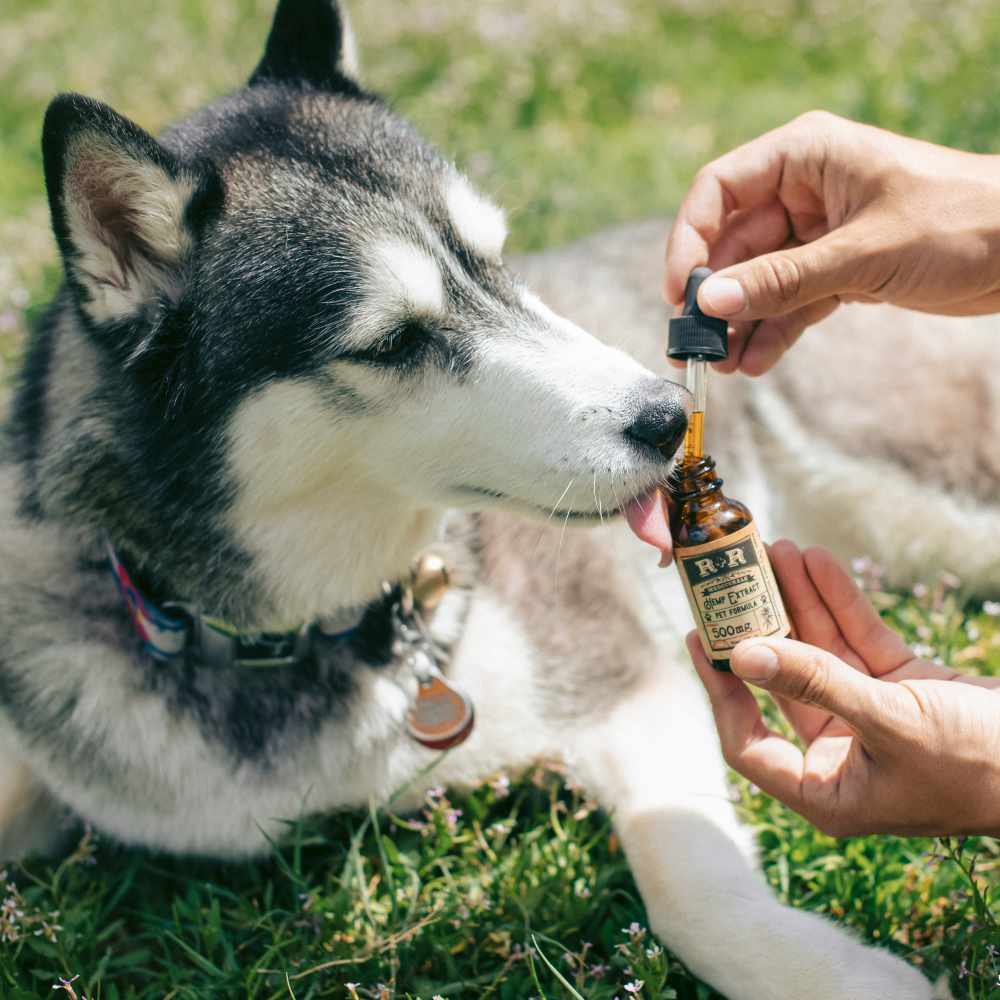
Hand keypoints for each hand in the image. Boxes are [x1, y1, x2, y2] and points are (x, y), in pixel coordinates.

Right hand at [664, 111, 999, 374]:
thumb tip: (711, 304)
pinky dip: (772, 331)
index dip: (690, 240)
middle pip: (733, 243)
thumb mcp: (862, 252)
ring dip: (739, 322)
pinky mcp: (836, 269)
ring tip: (722, 364)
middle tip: (696, 345)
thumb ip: (782, 280)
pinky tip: (754, 363)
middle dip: (714, 296)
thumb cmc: (961, 221)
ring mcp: (818, 232)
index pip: (720, 190)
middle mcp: (804, 190)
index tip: (680, 291)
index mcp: (805, 156)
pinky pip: (789, 301)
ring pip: (757, 279)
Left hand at [688, 540, 999, 836]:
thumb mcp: (891, 722)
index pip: (748, 741)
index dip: (720, 691)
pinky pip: (857, 641)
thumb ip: (815, 684)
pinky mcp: (900, 689)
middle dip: (761, 627)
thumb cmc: (981, 764)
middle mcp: (841, 755)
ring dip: (798, 602)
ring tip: (774, 550)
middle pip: (781, 682)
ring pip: (818, 652)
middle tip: (733, 579)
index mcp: (827, 790)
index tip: (701, 638)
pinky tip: (816, 562)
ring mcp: (870, 718)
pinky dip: (839, 603)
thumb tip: (742, 655)